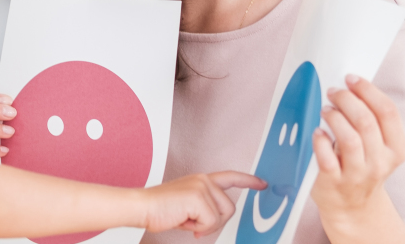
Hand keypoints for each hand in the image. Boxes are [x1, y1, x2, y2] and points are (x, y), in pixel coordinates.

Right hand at [140, 172, 265, 238]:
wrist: (141, 207)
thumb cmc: (159, 209)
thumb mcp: (187, 206)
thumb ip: (204, 207)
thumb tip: (215, 221)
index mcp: (201, 180)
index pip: (230, 177)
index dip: (248, 181)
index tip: (262, 184)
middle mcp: (204, 180)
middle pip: (230, 208)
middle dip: (215, 222)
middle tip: (195, 224)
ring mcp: (202, 186)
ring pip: (222, 216)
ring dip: (205, 226)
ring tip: (186, 220)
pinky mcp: (198, 197)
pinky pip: (211, 222)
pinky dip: (198, 228)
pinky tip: (184, 221)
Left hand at [311, 75, 404, 219]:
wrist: (352, 207)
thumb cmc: (361, 167)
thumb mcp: (377, 147)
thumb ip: (370, 121)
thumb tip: (351, 86)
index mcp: (395, 149)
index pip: (388, 112)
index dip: (368, 91)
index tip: (351, 79)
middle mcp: (379, 163)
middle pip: (366, 122)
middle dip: (347, 99)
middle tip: (333, 92)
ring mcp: (357, 175)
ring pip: (350, 139)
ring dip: (335, 117)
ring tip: (325, 110)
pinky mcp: (334, 183)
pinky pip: (327, 158)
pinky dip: (320, 141)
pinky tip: (316, 132)